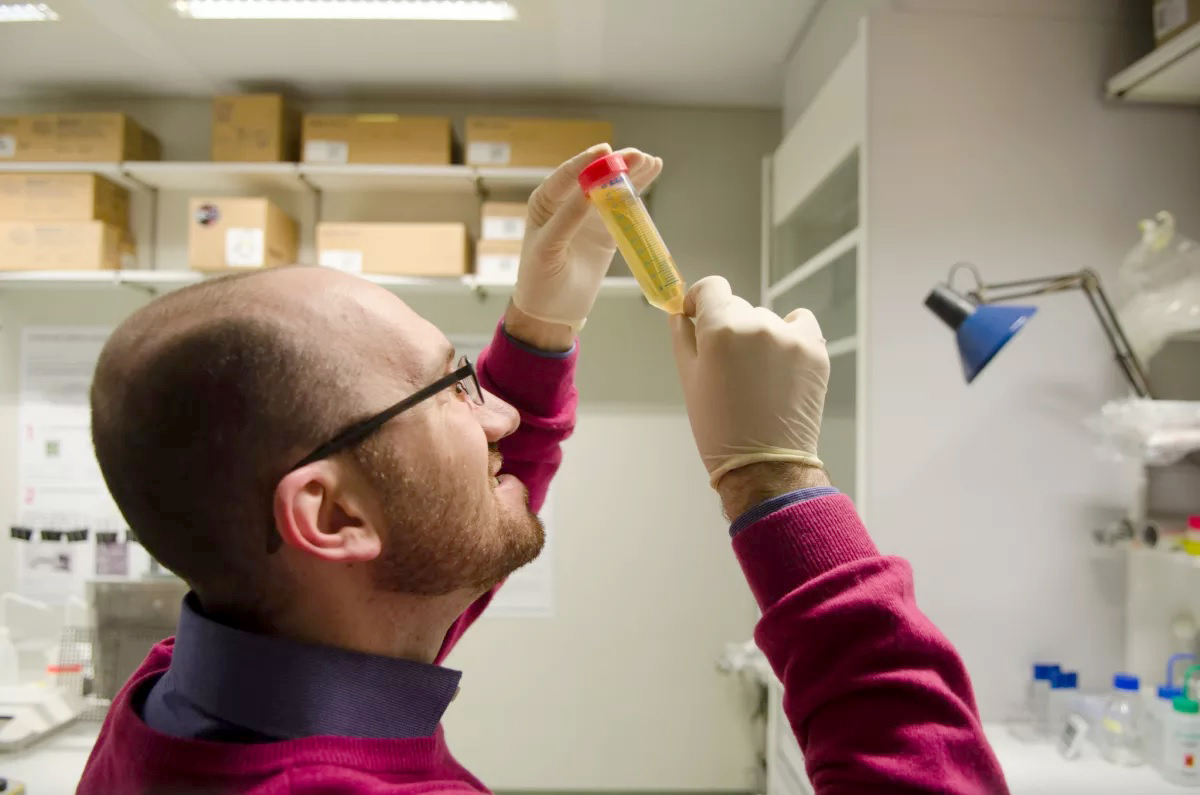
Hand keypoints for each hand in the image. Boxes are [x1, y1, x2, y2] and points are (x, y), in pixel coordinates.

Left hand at [510, 143, 663, 333]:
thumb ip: (567, 219)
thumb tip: (590, 191)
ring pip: (612, 188)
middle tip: (637, 156)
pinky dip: (638, 192)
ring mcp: (589, 215)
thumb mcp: (549, 248)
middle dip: (615, 165)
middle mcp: (568, 203)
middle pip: (594, 177)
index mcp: (545, 202)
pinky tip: (651, 174)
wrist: (554, 310)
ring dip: (631, 174)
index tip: (605, 151)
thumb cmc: (540, 280)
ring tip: (650, 162)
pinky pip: (624, 207)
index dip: (586, 162)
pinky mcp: (607, 229)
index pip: (566, 176)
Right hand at [669, 276, 829, 487]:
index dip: (700, 300)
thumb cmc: (719, 427)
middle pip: (737, 306)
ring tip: (757, 375)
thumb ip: (683, 337)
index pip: (711, 287)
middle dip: (729, 327)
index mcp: (720, 329)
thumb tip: (680, 313)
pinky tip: (783, 360)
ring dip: (759, 336)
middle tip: (728, 365)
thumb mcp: (689, 380)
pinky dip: (791, 334)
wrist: (764, 463)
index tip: (697, 315)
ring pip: (766, 319)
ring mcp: (789, 336)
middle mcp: (757, 324)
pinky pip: (800, 323)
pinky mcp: (815, 349)